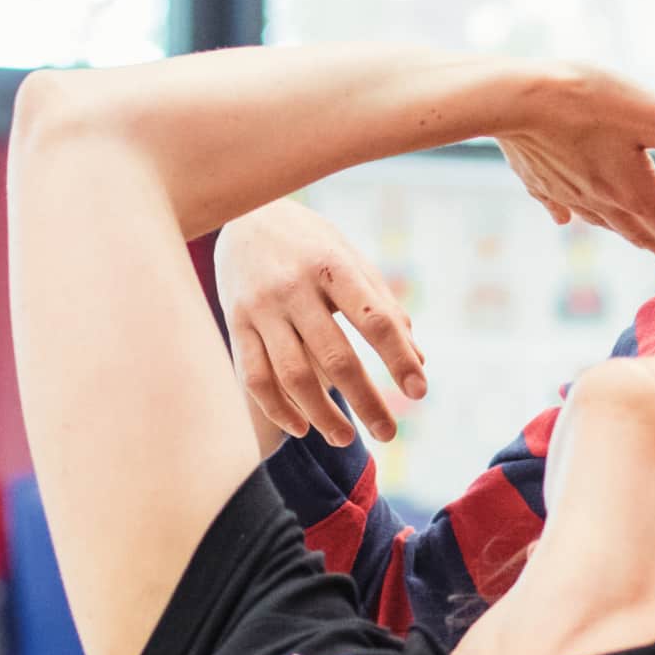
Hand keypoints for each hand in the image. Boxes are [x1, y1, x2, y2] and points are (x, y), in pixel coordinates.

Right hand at [214, 199, 421, 445]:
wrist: (243, 215)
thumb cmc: (311, 244)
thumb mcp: (352, 260)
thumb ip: (384, 307)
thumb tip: (418, 359)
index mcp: (333, 267)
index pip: (374, 320)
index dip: (399, 359)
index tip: (420, 392)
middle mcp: (294, 288)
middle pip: (335, 357)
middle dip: (365, 401)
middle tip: (389, 433)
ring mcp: (260, 308)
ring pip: (292, 375)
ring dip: (322, 415)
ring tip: (345, 438)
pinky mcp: (235, 324)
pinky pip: (254, 377)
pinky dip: (278, 408)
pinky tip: (301, 427)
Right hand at [499, 63, 654, 286]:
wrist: (509, 99)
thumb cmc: (587, 100)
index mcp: (636, 191)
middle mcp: (603, 201)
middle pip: (644, 233)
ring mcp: (567, 193)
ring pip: (605, 222)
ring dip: (628, 233)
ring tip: (641, 239)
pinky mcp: (539, 179)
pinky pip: (560, 205)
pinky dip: (570, 213)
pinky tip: (566, 217)